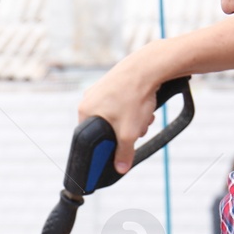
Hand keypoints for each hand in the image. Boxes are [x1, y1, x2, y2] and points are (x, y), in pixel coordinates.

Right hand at [78, 52, 160, 174]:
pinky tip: (145, 106)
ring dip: (132, 121)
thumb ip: (124, 153)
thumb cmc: (133, 96)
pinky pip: (122, 103)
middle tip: (136, 132)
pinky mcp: (115, 82)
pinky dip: (134, 108)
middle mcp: (90, 98)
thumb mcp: (128, 132)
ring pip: (117, 115)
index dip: (105, 147)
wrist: (148, 65)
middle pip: (106, 128)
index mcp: (85, 111)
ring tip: (144, 117)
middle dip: (124, 133)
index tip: (115, 153)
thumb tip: (120, 168)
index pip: (90, 139)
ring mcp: (102, 89)